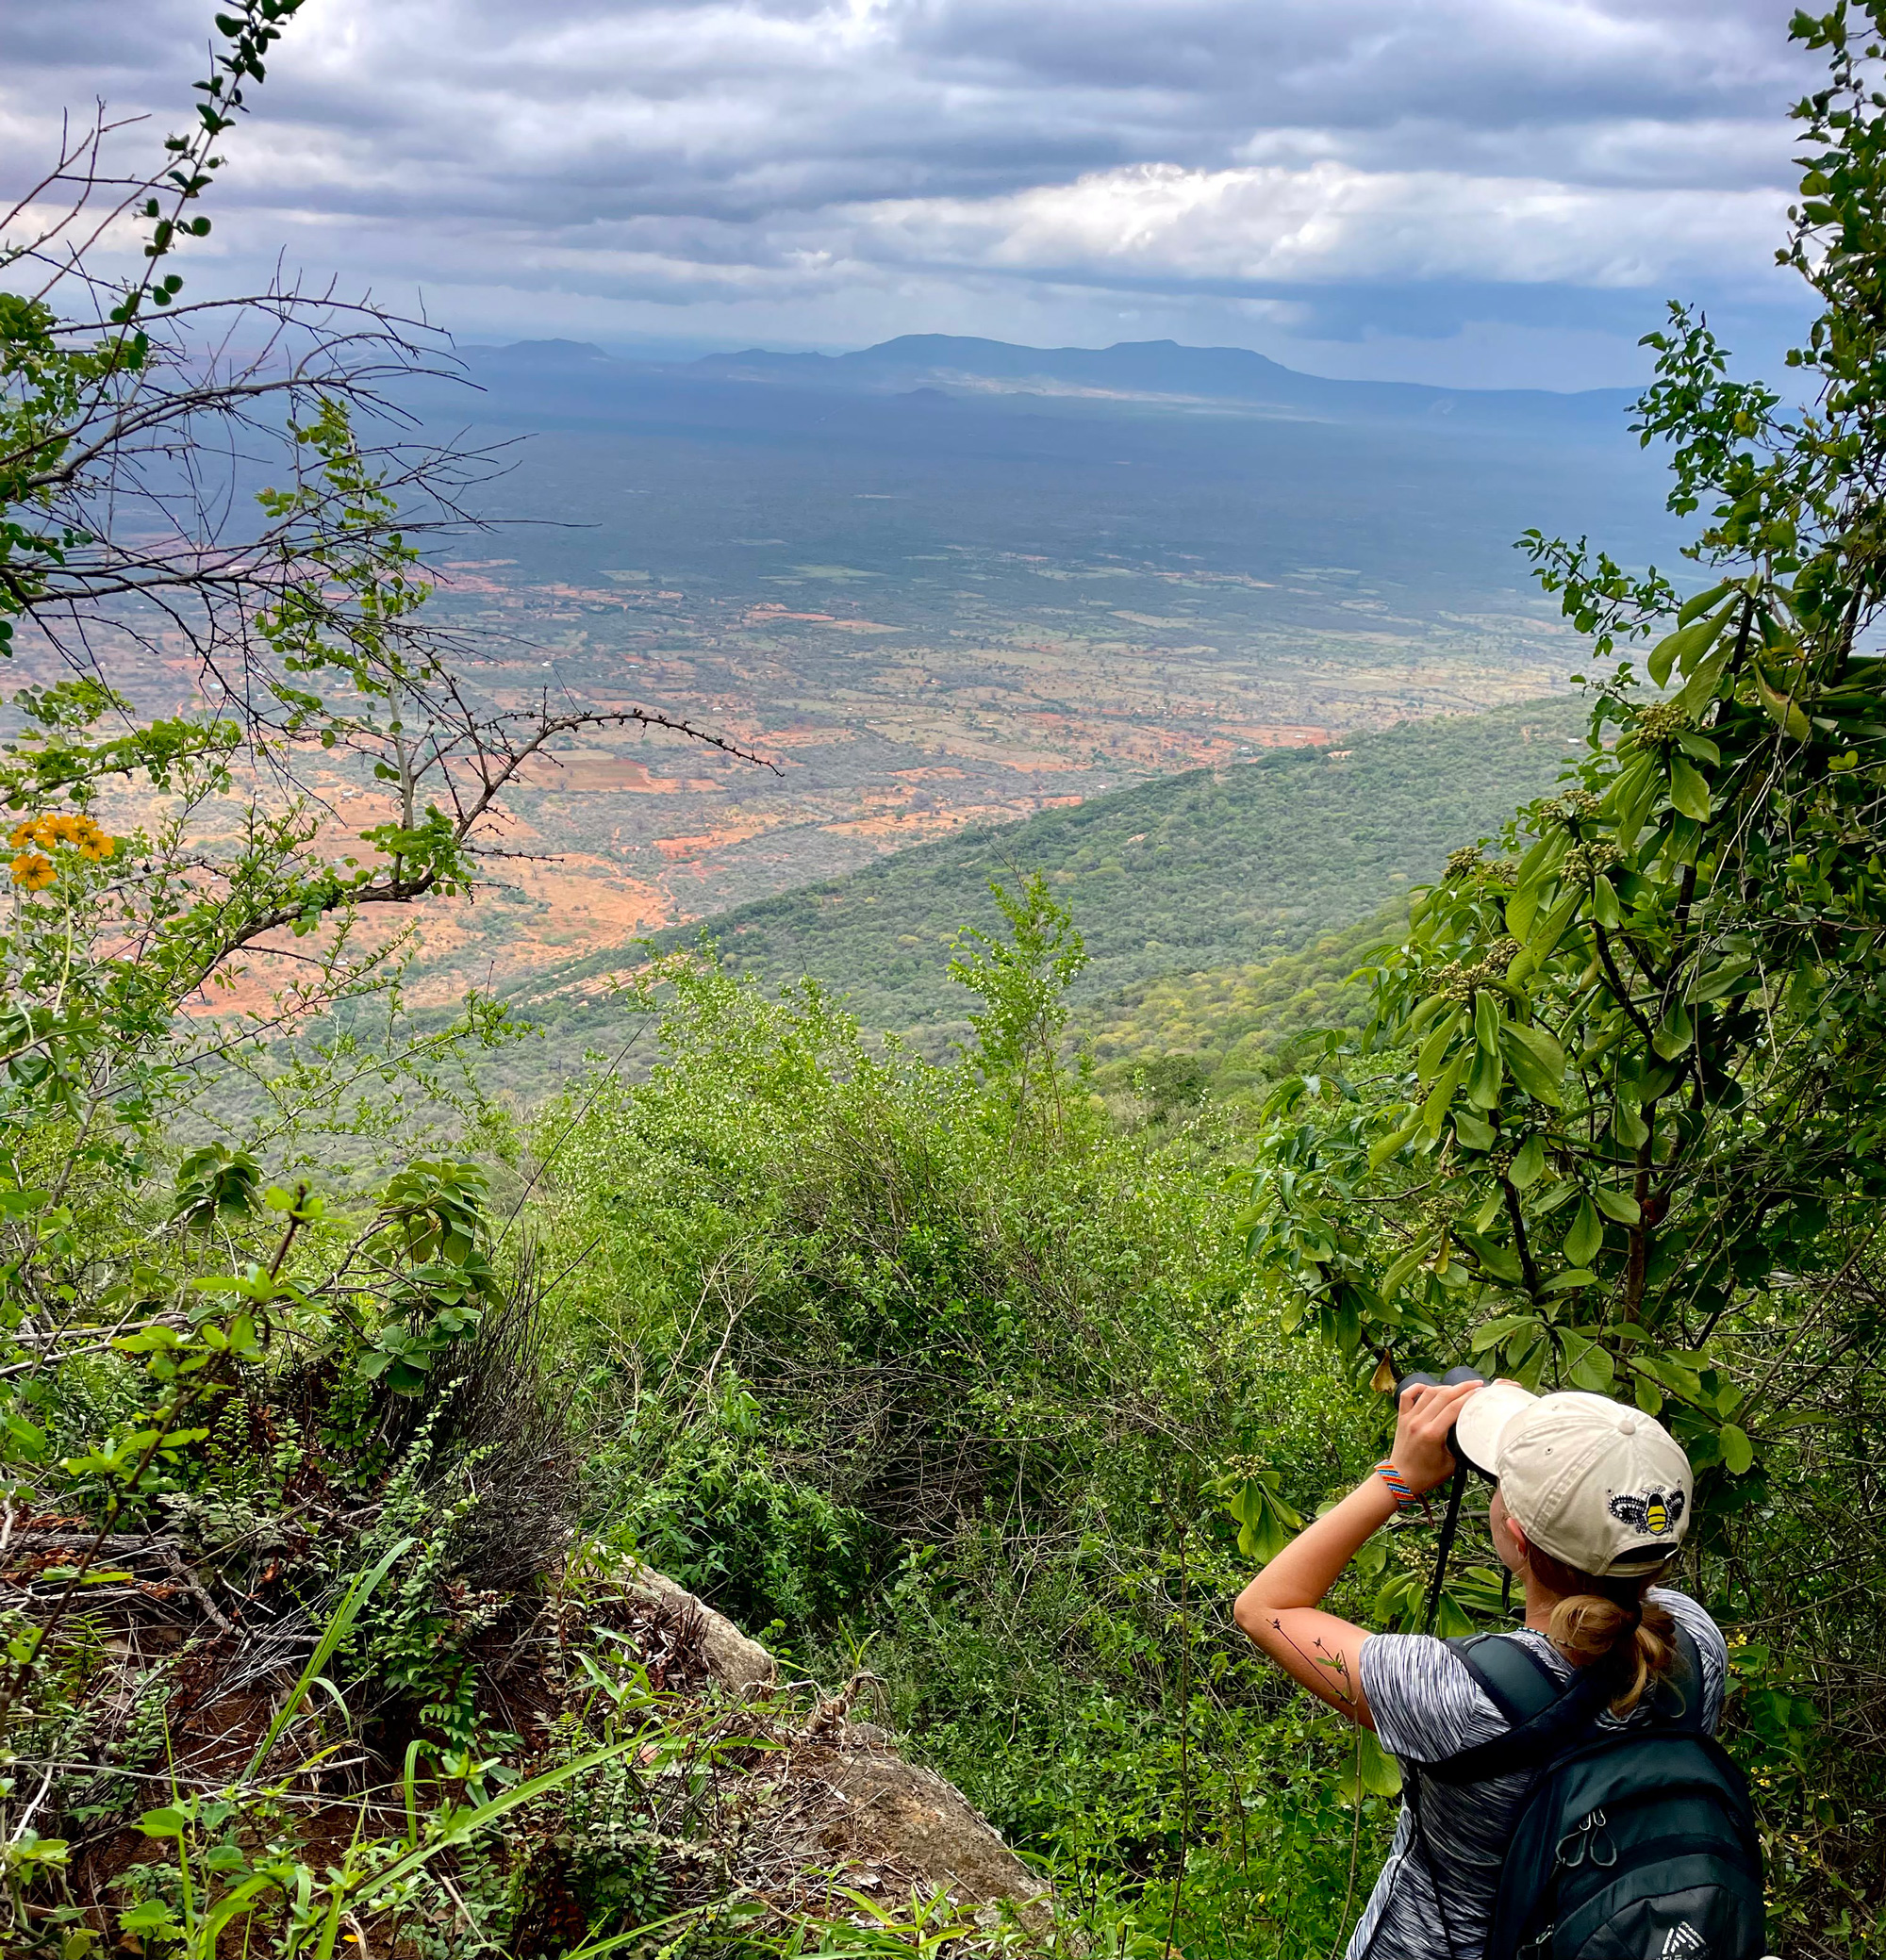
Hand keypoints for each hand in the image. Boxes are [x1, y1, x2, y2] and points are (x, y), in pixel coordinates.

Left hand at [1391, 1377, 1483, 1494]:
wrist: (1401, 1478)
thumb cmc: (1427, 1475)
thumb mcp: (1452, 1464)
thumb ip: (1461, 1446)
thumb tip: (1474, 1432)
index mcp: (1433, 1434)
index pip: (1454, 1408)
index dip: (1469, 1397)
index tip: (1481, 1392)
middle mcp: (1419, 1422)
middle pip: (1443, 1396)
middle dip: (1462, 1387)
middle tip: (1476, 1384)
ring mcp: (1409, 1418)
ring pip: (1427, 1393)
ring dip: (1444, 1387)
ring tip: (1458, 1387)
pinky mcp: (1401, 1417)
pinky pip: (1407, 1395)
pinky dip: (1418, 1387)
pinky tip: (1429, 1387)